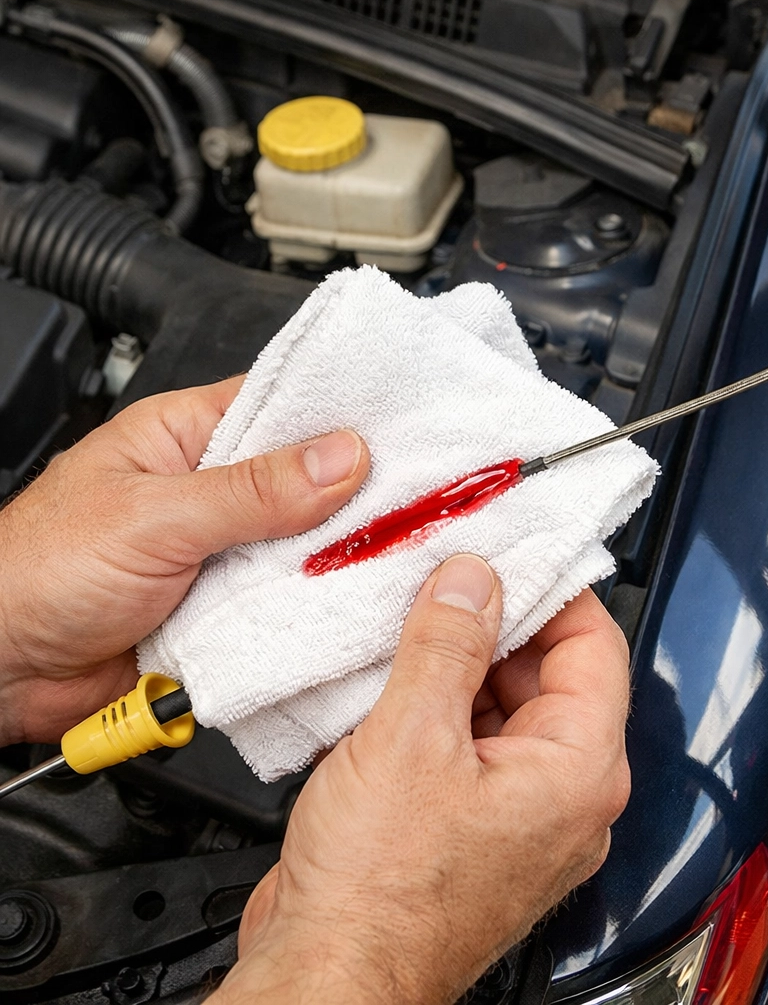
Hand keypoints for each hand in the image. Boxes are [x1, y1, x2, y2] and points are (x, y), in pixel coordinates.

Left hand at [0, 377, 368, 744]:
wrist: (0, 673)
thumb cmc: (35, 570)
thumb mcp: (152, 516)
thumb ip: (250, 491)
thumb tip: (339, 457)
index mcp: (187, 437)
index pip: (282, 406)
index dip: (342, 416)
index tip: (402, 430)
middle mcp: (213, 492)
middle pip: (307, 483)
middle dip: (354, 496)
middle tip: (413, 501)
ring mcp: (224, 553)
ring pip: (303, 547)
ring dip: (335, 557)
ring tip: (392, 554)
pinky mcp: (230, 611)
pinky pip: (289, 602)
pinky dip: (315, 608)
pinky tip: (351, 604)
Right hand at [214, 557, 630, 1004]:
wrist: (330, 978)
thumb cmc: (381, 899)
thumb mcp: (412, 739)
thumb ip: (448, 644)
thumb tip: (472, 581)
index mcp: (578, 771)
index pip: (595, 644)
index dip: (553, 588)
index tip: (510, 551)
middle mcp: (562, 794)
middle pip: (549, 670)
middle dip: (496, 621)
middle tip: (445, 579)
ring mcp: (517, 810)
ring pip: (504, 702)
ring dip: (460, 660)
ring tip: (412, 621)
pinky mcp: (471, 821)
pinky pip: (471, 739)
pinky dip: (439, 702)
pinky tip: (396, 676)